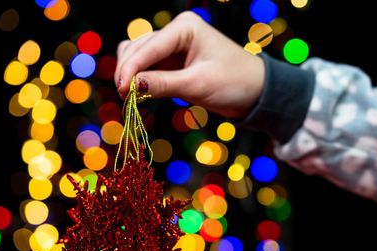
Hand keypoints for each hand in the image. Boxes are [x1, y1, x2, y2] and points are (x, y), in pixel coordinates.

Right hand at [115, 11, 264, 118]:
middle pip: (137, 47)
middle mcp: (176, 32)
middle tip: (124, 98)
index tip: (121, 90)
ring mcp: (173, 47)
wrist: (255, 92)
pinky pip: (147, 68)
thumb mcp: (197, 85)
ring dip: (131, 74)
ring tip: (129, 97)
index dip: (131, 68)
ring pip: (138, 56)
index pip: (149, 46)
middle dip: (128, 71)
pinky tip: (137, 93)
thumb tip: (130, 87)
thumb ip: (162, 84)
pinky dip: (140, 79)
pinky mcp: (172, 62)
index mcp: (185, 27)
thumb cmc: (234, 83)